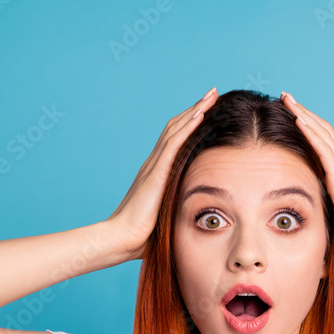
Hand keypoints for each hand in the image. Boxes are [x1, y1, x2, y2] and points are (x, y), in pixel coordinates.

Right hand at [109, 86, 218, 259]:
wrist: (122, 240)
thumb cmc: (142, 236)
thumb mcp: (165, 217)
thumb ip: (177, 210)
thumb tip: (195, 220)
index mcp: (156, 173)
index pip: (175, 140)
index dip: (190, 124)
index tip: (207, 112)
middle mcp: (154, 164)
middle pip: (176, 128)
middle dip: (195, 109)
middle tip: (212, 94)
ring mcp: (153, 166)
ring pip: (176, 129)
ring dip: (195, 110)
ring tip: (211, 96)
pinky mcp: (156, 172)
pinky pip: (174, 142)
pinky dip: (188, 126)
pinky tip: (201, 113)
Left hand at [281, 91, 333, 263]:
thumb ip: (324, 207)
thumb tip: (307, 212)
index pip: (324, 142)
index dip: (309, 126)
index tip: (292, 114)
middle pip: (322, 130)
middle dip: (303, 111)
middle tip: (286, 97)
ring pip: (321, 133)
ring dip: (303, 113)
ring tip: (287, 99)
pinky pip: (322, 149)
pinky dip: (309, 131)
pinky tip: (297, 118)